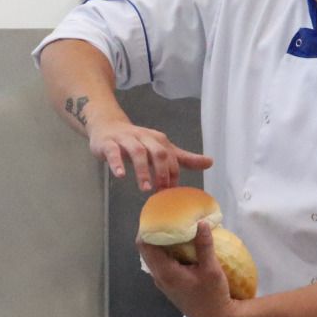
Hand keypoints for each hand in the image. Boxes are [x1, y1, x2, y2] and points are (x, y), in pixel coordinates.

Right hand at [86, 114, 212, 190]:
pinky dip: (117, 163)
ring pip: (137, 152)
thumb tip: (210, 162)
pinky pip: (113, 152)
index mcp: (158, 140)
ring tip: (145, 188)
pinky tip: (120, 176)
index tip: (172, 191)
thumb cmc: (135, 141)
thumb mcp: (160, 148)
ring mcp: (125, 139)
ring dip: (143, 170)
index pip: (171, 157)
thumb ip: (183, 158)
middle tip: (161, 190)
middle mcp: (144, 137)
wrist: (107, 126)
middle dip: (162, 172)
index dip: (173, 174)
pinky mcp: (108, 143)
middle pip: (158, 152)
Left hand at [136, 223, 238, 316]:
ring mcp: (163, 282)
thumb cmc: (213, 296)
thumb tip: (201, 222)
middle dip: (153, 232)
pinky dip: (165, 251)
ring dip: (159, 242)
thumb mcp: (212, 269)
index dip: (146, 228)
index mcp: (165, 272)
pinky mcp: (169, 284)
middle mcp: (159, 276)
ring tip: (172, 227)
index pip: (144, 245)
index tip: (155, 214)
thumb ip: (204, 246)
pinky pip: (161, 263)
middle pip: (146, 249)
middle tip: (165, 217)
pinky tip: (179, 244)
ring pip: (153, 257)